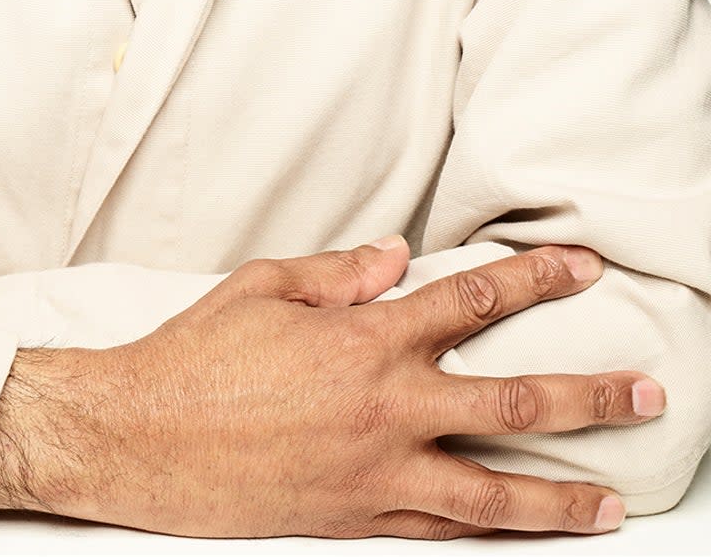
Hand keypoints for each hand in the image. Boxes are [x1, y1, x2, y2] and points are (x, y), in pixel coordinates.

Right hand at [0, 239, 663, 538]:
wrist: (139, 438)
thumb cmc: (196, 356)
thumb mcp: (264, 286)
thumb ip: (338, 272)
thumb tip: (398, 256)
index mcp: (363, 338)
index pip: (471, 299)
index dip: (534, 278)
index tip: (581, 269)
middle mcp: (385, 408)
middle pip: (511, 401)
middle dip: (588, 394)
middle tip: (645, 392)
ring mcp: (376, 474)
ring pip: (492, 492)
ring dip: (562, 498)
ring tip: (611, 505)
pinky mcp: (355, 522)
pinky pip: (437, 534)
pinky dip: (485, 536)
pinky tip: (516, 537)